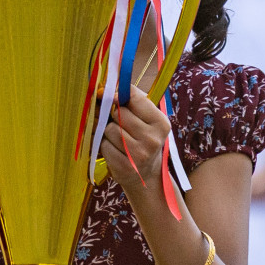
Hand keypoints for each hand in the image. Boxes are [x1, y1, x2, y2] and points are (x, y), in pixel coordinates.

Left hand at [99, 86, 169, 202]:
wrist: (146, 176)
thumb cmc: (143, 141)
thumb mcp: (147, 121)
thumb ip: (133, 102)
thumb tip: (105, 88)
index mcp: (161, 123)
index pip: (135, 98)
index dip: (120, 94)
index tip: (113, 96)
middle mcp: (153, 139)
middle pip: (119, 114)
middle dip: (113, 116)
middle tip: (117, 123)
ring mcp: (139, 155)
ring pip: (110, 129)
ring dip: (108, 132)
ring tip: (117, 139)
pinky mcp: (125, 167)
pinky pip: (104, 145)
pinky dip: (104, 145)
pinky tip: (114, 150)